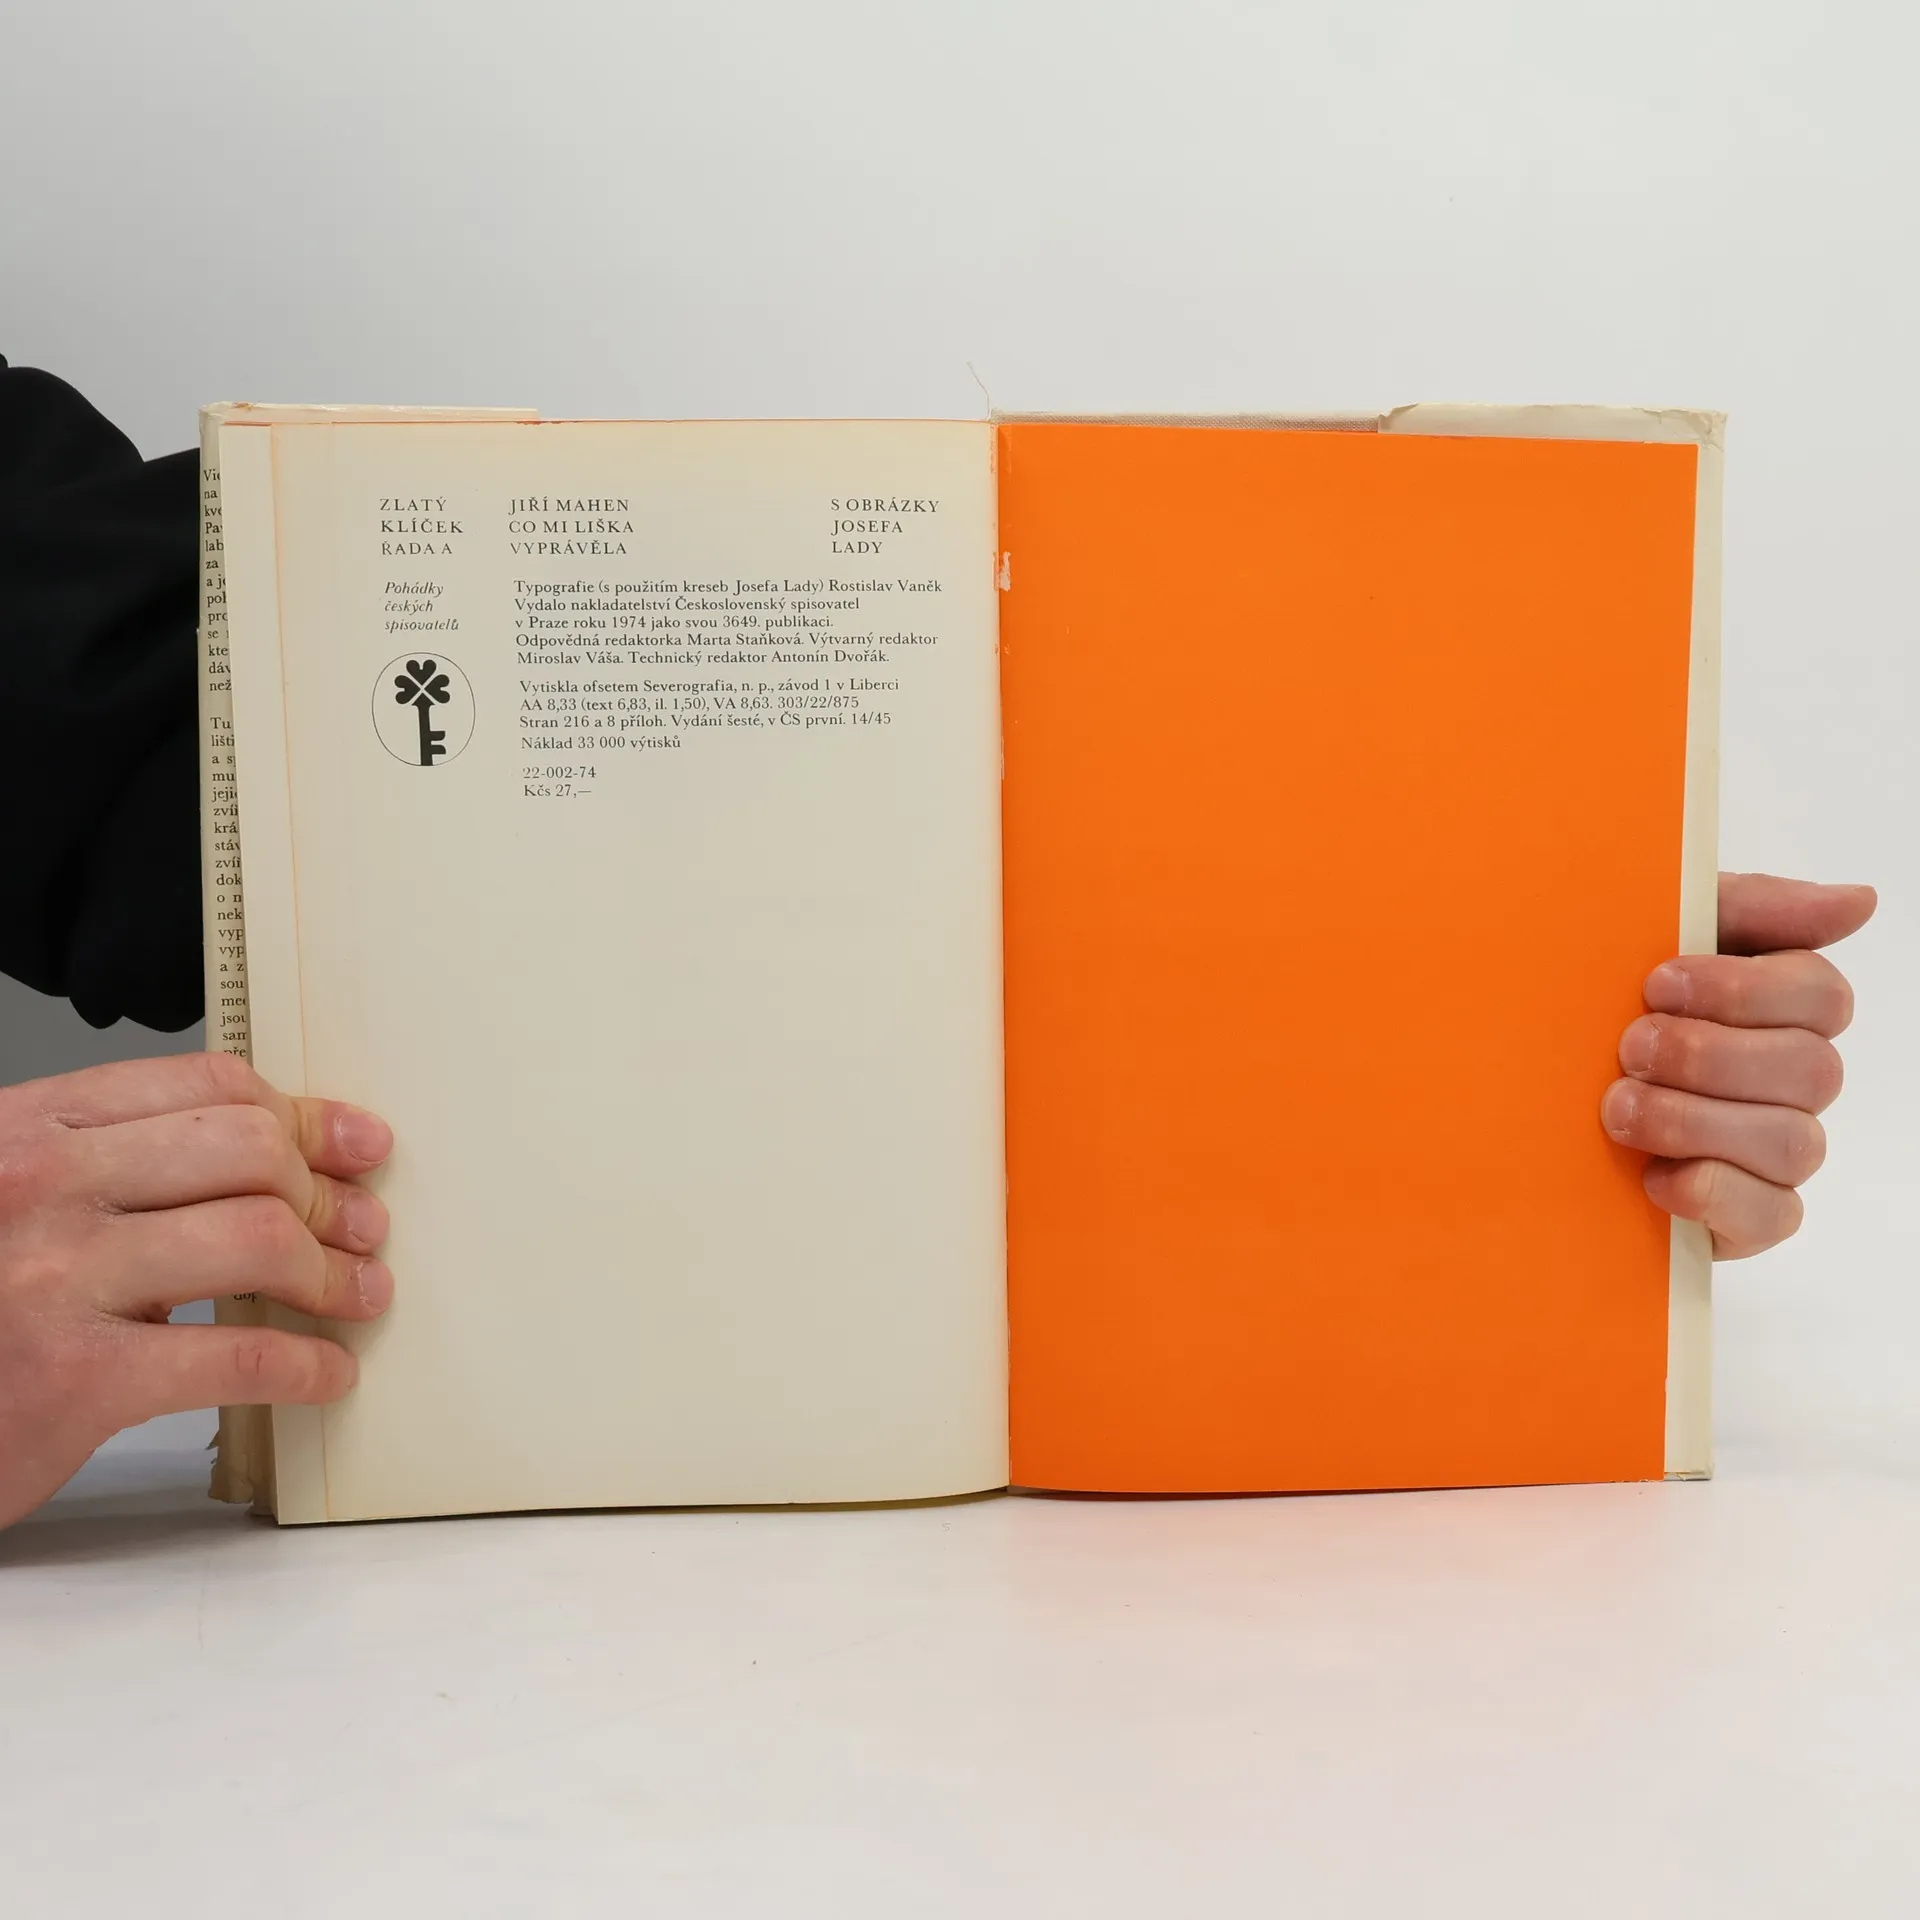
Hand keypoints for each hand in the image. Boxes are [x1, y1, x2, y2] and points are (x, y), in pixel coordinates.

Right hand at [0, 1052, 391, 1528]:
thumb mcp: (13, 1203)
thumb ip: (114, 1174)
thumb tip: (276, 1171)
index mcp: (27, 1130)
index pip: (207, 1087)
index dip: (304, 1117)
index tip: (356, 1146)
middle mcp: (40, 1187)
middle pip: (248, 1151)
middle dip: (326, 1193)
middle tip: (362, 1229)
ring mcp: (55, 1279)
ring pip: (257, 1238)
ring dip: (332, 1273)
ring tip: (357, 1296)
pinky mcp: (73, 1379)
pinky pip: (237, 1354)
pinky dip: (304, 1365)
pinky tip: (326, 1373)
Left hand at [1602, 873, 1876, 1258]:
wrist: (1518, 1093)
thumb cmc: (1597, 1004)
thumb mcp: (1649, 933)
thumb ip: (1750, 907)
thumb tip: (1859, 900)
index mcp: (1776, 1007)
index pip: (1820, 994)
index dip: (1745, 990)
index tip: (1657, 983)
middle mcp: (1788, 1080)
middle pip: (1812, 1069)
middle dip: (1709, 1056)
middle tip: (1628, 1049)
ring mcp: (1772, 1150)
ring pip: (1792, 1141)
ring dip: (1696, 1120)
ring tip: (1619, 1107)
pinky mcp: (1746, 1215)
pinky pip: (1774, 1215)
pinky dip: (1712, 1192)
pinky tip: (1653, 1175)